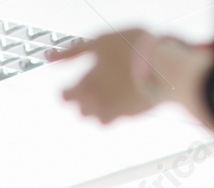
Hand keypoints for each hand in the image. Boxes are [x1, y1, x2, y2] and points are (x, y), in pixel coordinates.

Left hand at [51, 30, 169, 123]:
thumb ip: (72, 52)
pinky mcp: (131, 116)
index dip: (67, 91)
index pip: (65, 98)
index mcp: (84, 88)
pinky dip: (114, 110)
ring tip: (107, 91)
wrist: (164, 66)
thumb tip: (49, 58)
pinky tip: (121, 98)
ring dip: (97, 107)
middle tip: (92, 84)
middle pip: (80, 109)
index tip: (70, 86)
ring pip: (97, 117)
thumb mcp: (99, 42)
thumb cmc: (131, 49)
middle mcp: (96, 105)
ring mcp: (114, 113)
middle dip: (82, 99)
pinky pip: (116, 118)